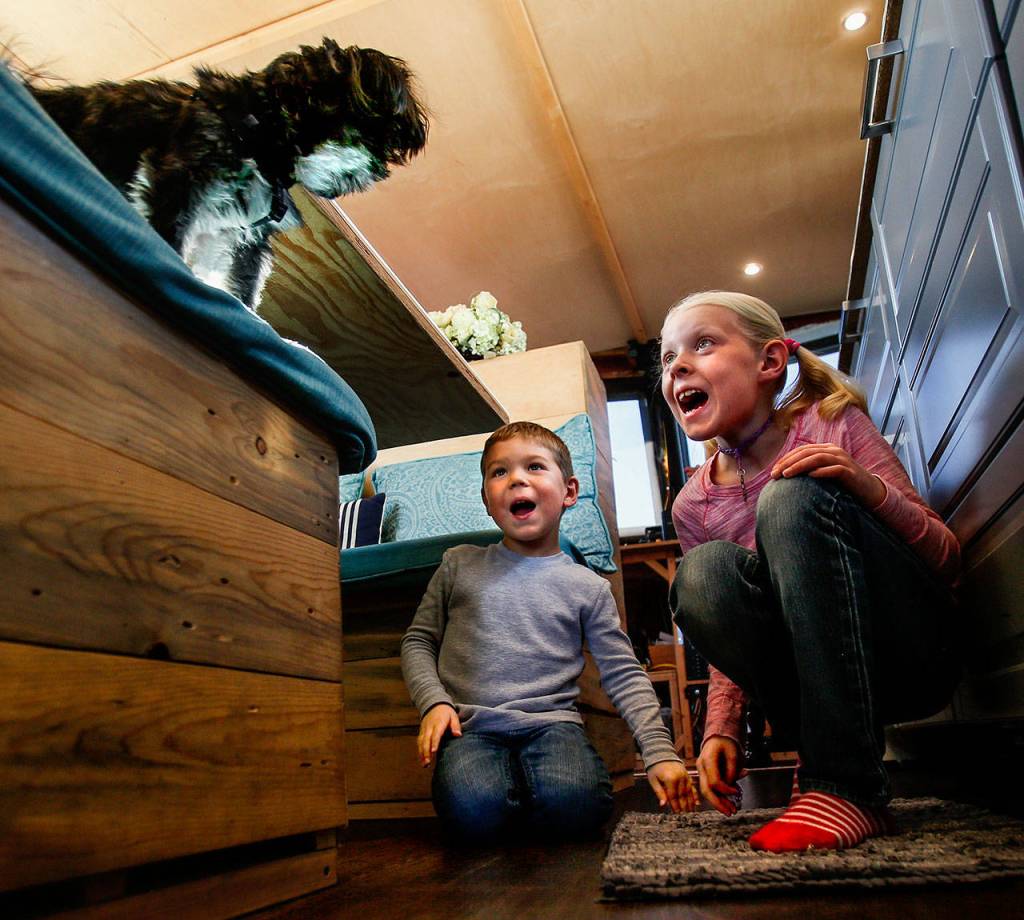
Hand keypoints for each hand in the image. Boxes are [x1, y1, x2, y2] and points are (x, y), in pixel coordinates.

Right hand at [417, 704, 460, 766]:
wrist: (434, 704)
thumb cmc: (446, 712)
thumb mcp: (453, 716)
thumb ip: (455, 726)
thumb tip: (458, 735)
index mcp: (438, 723)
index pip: (436, 734)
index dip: (434, 743)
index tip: (433, 751)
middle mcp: (429, 727)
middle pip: (426, 740)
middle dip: (426, 752)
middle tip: (428, 763)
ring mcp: (424, 729)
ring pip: (421, 742)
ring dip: (422, 753)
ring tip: (424, 764)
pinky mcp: (421, 732)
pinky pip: (419, 742)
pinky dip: (419, 751)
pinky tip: (422, 759)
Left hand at [646, 761, 699, 812]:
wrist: (661, 753)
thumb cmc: (655, 768)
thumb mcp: (653, 780)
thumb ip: (659, 792)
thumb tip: (663, 805)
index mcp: (670, 779)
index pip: (673, 796)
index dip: (675, 806)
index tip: (677, 814)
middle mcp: (680, 777)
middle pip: (682, 795)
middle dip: (684, 806)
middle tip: (685, 816)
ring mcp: (685, 776)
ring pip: (689, 792)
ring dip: (690, 803)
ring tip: (692, 812)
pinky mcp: (687, 774)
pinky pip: (692, 786)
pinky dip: (694, 795)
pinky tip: (697, 803)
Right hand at [696, 736, 744, 815]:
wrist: (716, 737)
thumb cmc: (726, 743)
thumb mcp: (733, 752)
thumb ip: (732, 769)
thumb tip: (731, 785)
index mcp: (707, 759)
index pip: (714, 781)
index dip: (725, 789)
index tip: (736, 791)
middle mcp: (701, 766)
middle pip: (706, 789)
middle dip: (718, 803)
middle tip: (731, 812)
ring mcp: (701, 771)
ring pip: (706, 791)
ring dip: (718, 803)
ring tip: (731, 811)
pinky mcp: (704, 775)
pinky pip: (709, 788)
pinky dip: (718, 797)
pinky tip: (726, 804)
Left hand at [771, 442, 885, 507]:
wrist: (869, 490)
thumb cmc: (842, 483)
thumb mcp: (824, 473)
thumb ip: (809, 469)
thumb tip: (785, 475)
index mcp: (826, 449)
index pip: (801, 450)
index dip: (786, 459)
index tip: (773, 471)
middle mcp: (834, 451)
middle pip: (807, 452)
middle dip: (788, 462)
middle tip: (775, 474)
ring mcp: (843, 460)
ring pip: (817, 458)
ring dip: (800, 466)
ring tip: (787, 475)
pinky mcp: (850, 472)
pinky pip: (834, 469)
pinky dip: (822, 472)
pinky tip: (810, 476)